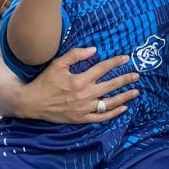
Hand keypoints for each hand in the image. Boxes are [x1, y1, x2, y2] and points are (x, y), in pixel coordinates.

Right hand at [17, 47, 139, 123]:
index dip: (116, 62)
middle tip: (137, 75)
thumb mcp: (57, 64)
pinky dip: (113, 113)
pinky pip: (101, 117)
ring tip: (135, 92)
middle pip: (111, 86)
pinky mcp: (81, 119)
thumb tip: (94, 49)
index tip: (127, 58)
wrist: (31, 103)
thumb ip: (75, 55)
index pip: (103, 69)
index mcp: (80, 80)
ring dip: (124, 97)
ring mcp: (84, 108)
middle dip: (126, 79)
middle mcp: (85, 95)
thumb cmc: (44, 82)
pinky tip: (123, 108)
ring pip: (109, 103)